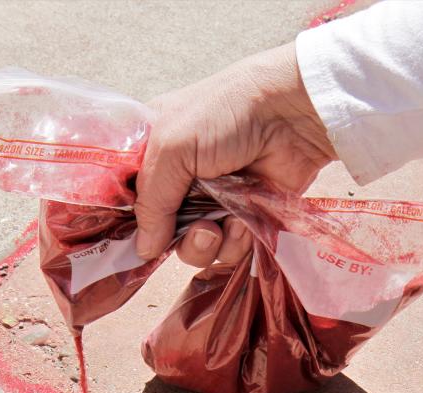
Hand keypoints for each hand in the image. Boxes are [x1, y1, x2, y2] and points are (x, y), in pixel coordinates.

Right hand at [134, 42, 335, 266]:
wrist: (291, 112)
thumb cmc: (225, 115)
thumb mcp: (172, 147)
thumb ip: (151, 201)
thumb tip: (143, 250)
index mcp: (155, 154)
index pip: (131, 199)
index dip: (132, 222)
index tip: (134, 239)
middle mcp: (181, 180)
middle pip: (163, 232)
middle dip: (180, 239)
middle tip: (201, 229)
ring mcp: (214, 200)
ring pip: (196, 247)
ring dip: (209, 245)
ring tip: (225, 225)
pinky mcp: (245, 215)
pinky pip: (229, 249)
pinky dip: (235, 243)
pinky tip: (245, 222)